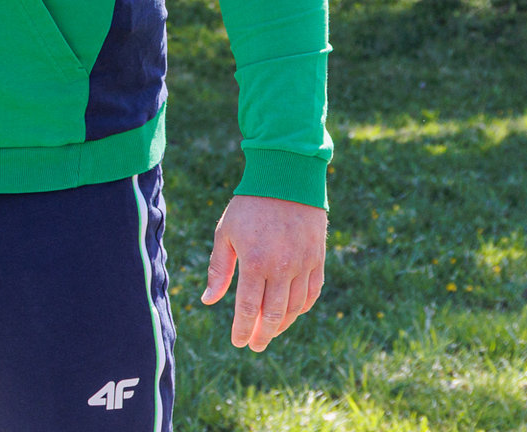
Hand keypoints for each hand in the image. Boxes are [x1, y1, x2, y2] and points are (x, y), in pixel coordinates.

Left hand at [199, 194, 326, 351]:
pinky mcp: (318, 260)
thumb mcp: (226, 233)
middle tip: (254, 346)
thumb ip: (218, 269)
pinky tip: (290, 313)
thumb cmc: (249, 206)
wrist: (287, 179)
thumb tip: (208, 300)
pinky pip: (312, 294)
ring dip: (281, 325)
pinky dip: (301, 308)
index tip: (237, 342)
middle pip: (273, 316)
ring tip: (269, 332)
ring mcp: (304, 265)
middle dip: (262, 335)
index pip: (248, 309)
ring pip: (294, 309)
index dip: (242, 329)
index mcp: (255, 262)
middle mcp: (282, 268)